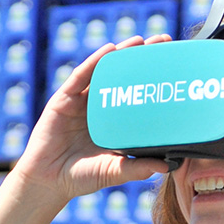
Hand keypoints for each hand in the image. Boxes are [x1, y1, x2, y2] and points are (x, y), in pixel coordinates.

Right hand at [15, 34, 171, 203]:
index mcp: (115, 121)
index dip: (154, 78)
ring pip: (104, 71)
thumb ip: (136, 168)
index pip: (137, 93)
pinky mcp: (63, 100)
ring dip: (122, 54)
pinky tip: (109, 51)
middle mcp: (99, 107)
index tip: (175, 65)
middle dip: (142, 57)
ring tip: (141, 40)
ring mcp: (81, 102)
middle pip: (124, 76)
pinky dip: (94, 62)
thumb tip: (166, 166)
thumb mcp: (113, 172)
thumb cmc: (81, 178)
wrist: (48, 182)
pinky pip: (80, 77)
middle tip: (164, 41)